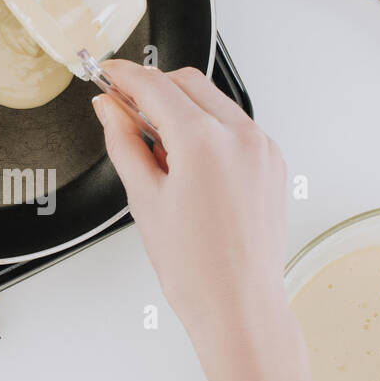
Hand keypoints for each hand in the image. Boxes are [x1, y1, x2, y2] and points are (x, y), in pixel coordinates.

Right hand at [92, 60, 287, 338]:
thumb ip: (124, 142)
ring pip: (213, 100)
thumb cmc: (196, 269)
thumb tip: (110, 110)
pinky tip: (187, 160)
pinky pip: (235, 125)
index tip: (107, 75)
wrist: (238, 305)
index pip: (155, 86)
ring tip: (157, 148)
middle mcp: (240, 136)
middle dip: (153, 87)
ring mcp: (262, 147)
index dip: (124, 76)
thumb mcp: (144, 199)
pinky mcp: (272, 161)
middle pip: (188, 82)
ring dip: (181, 107)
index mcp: (204, 142)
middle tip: (124, 108)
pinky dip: (208, 128)